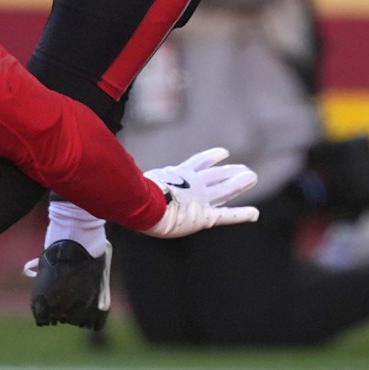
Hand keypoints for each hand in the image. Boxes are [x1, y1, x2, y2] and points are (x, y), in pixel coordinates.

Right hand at [136, 147, 260, 238]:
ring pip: (224, 189)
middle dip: (230, 172)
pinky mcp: (205, 216)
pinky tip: (255, 213)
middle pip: (216, 175)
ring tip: (251, 177)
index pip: (197, 163)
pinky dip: (241, 214)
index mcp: (176, 175)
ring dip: (238, 183)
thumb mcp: (132, 178)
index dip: (210, 157)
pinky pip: (227, 215)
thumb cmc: (133, 192)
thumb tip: (113, 164)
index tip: (223, 153)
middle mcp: (191, 184)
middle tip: (244, 169)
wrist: (144, 206)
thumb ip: (130, 172)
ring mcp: (200, 198)